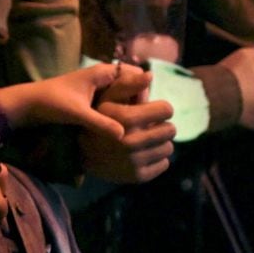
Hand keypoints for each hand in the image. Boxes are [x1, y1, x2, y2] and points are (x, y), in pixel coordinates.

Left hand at [0, 63, 136, 138]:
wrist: (28, 104)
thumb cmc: (52, 103)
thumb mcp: (78, 114)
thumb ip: (101, 123)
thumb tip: (124, 136)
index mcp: (103, 72)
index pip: (138, 75)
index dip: (143, 93)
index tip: (139, 114)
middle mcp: (103, 75)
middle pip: (133, 85)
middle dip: (137, 102)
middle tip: (136, 124)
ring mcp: (98, 86)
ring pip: (124, 94)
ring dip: (127, 108)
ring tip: (128, 128)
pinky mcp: (92, 97)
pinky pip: (114, 101)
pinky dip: (117, 111)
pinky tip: (115, 128)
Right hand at [78, 66, 173, 183]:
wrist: (82, 154)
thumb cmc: (98, 120)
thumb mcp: (107, 99)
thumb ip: (127, 85)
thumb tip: (149, 75)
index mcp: (125, 119)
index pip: (166, 110)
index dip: (160, 109)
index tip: (152, 112)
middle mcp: (130, 141)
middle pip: (171, 130)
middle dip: (161, 126)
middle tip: (148, 128)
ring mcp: (135, 161)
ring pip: (168, 147)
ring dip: (159, 143)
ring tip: (144, 141)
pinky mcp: (138, 176)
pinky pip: (164, 164)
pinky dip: (156, 159)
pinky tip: (142, 154)